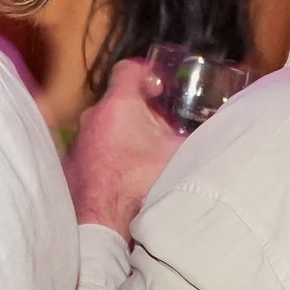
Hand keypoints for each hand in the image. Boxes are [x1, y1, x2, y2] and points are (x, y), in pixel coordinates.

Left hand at [65, 56, 184, 236]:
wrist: (103, 220)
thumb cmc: (139, 184)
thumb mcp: (179, 155)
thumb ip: (196, 138)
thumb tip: (220, 133)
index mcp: (119, 105)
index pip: (128, 69)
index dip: (147, 74)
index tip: (159, 88)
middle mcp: (93, 116)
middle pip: (118, 101)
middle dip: (140, 111)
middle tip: (159, 128)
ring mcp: (78, 140)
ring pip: (104, 126)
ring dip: (122, 135)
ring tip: (141, 155)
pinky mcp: (70, 163)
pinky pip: (92, 149)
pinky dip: (106, 155)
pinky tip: (122, 173)